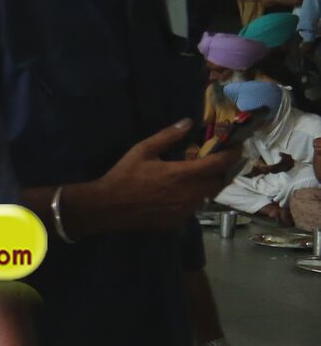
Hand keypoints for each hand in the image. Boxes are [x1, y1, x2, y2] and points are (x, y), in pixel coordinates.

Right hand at [84, 120, 244, 231]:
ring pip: (207, 197)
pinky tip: (178, 197)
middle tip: (216, 164)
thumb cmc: (124, 176)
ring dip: (207, 187)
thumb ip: (167, 136)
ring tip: (197, 180)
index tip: (237, 147)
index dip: (232, 154)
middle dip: (222, 172)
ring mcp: (186, 211)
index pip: (220, 163)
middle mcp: (191, 194)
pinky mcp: (178, 223)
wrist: (108, 207)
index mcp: (183, 174)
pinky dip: (191, 202)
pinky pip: (193, 210)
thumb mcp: (142, 150)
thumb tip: (188, 122)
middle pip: (219, 182)